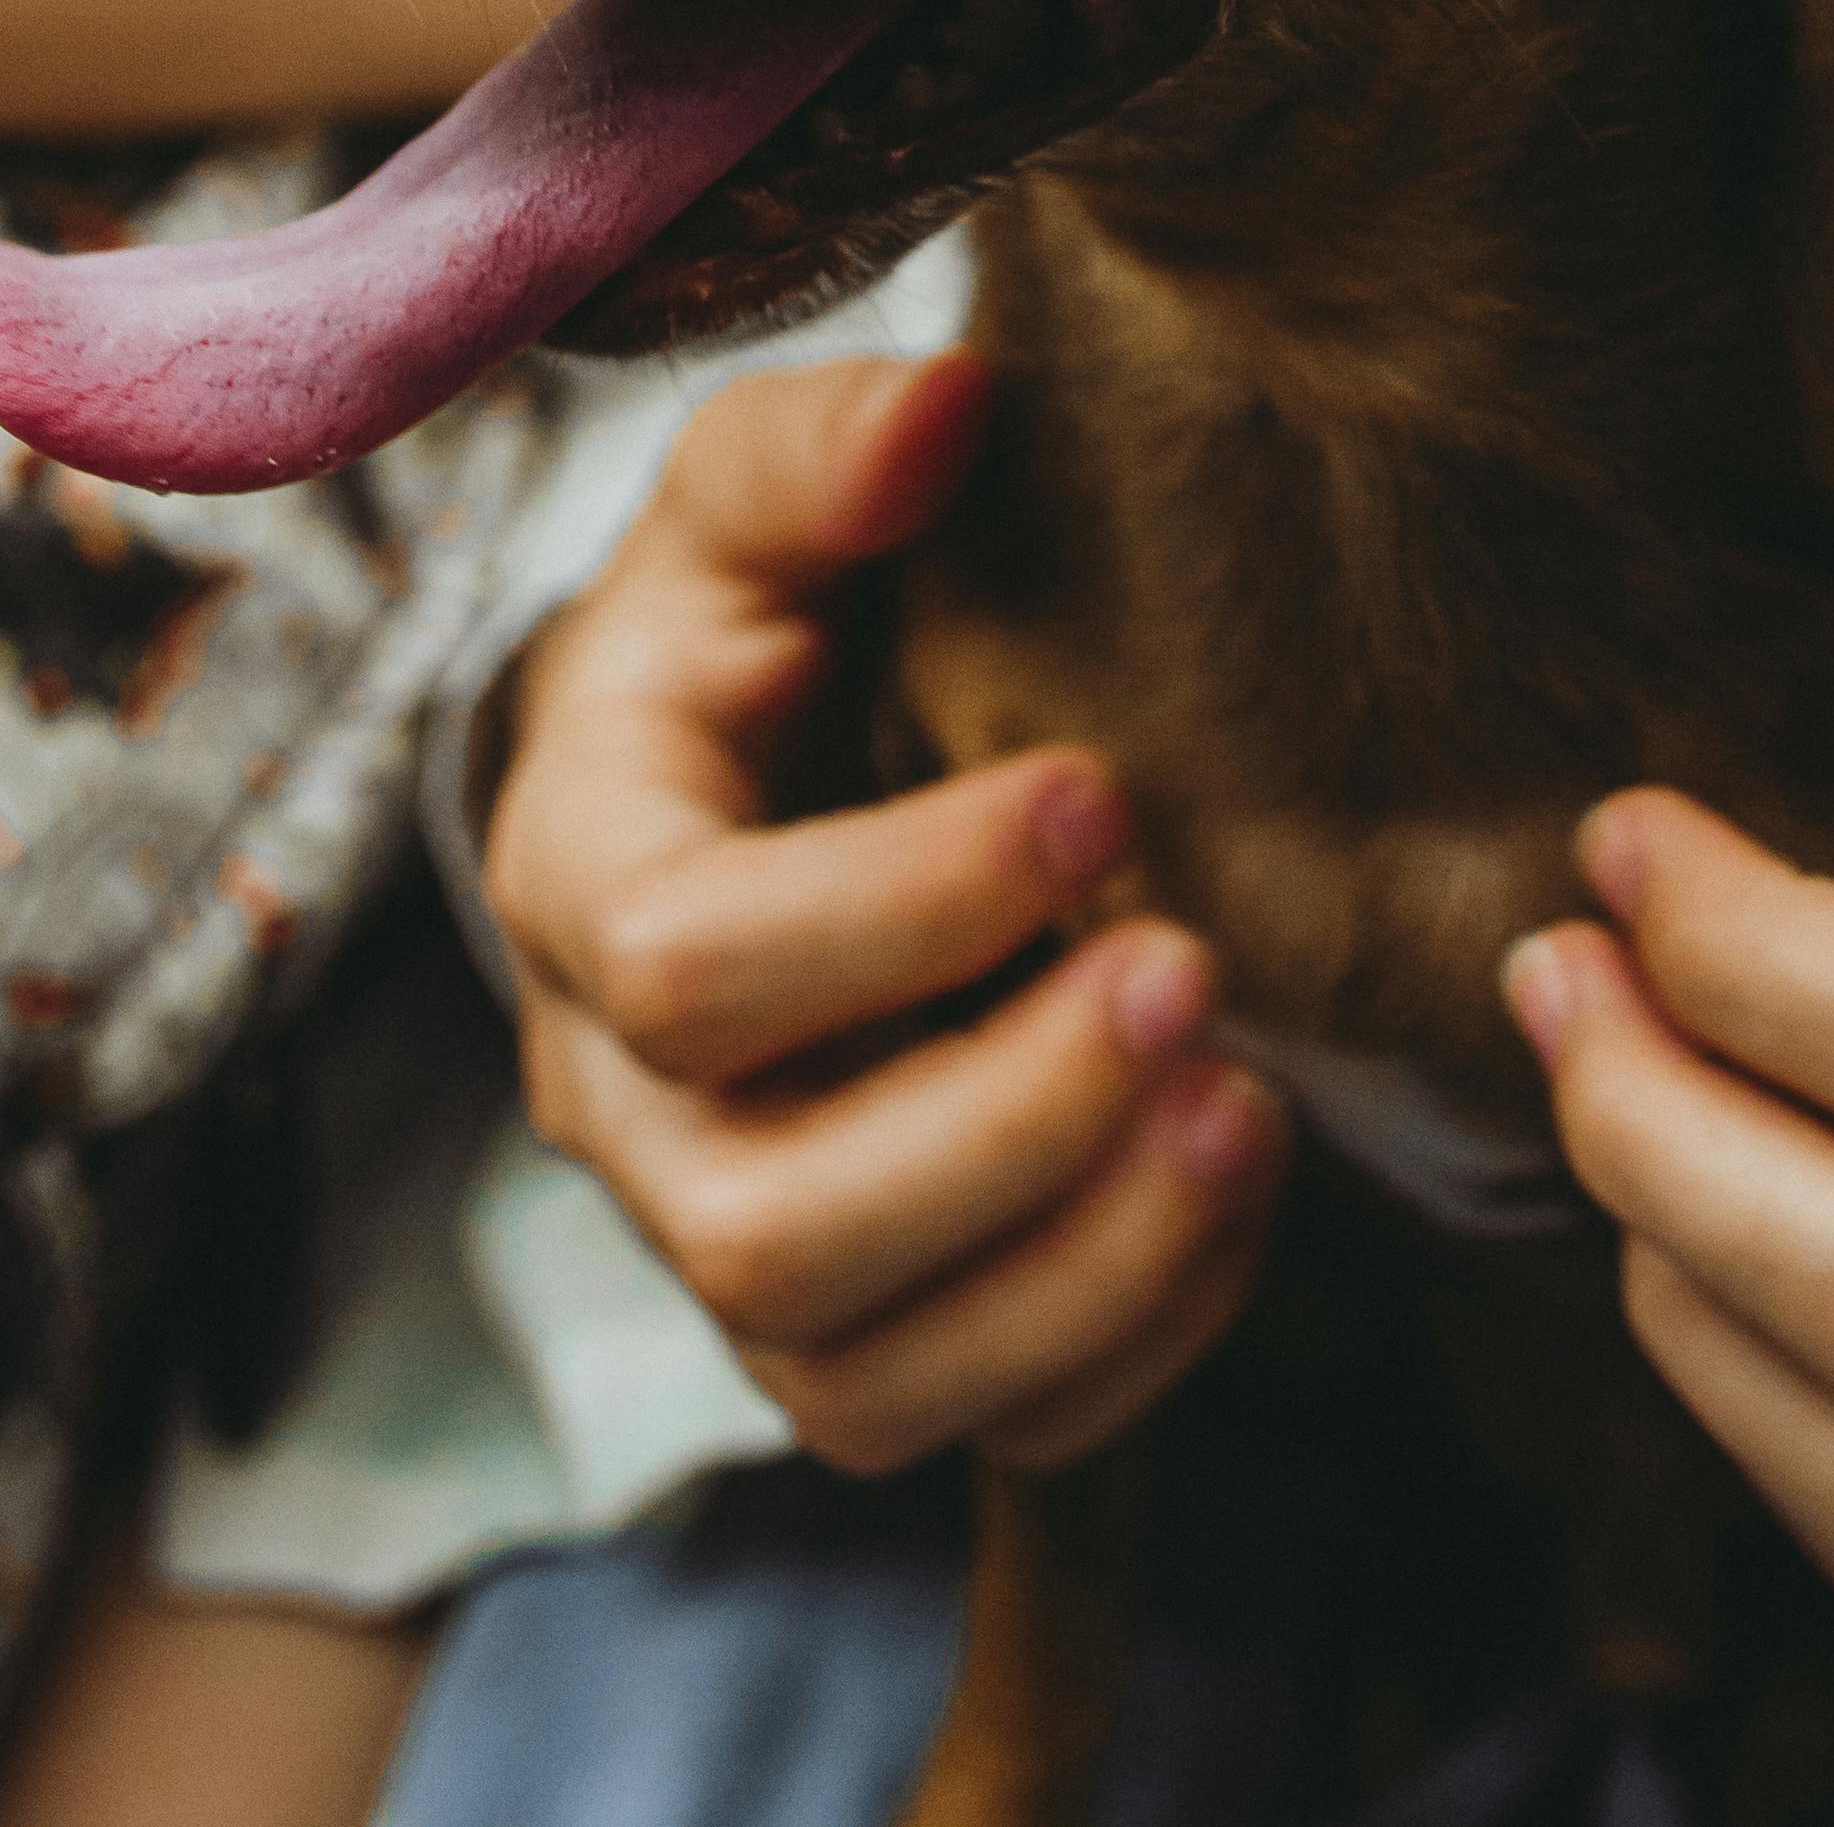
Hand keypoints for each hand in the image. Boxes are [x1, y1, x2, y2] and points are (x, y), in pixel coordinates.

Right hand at [485, 349, 1288, 1475]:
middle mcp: (623, 1107)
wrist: (741, 766)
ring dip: (1081, 1266)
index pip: (696, 965)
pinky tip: (1237, 1185)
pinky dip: (1126, 1342)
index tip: (1094, 791)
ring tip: (1252, 1110)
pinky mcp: (855, 1326)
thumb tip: (947, 408)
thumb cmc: (759, 612)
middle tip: (1190, 971)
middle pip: (767, 1228)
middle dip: (1006, 1123)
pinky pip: (972, 1426)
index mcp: (581, 881)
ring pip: (861, 1379)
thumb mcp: (753, 497)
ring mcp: (729, 1242)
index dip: (904, 904)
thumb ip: (827, 447)